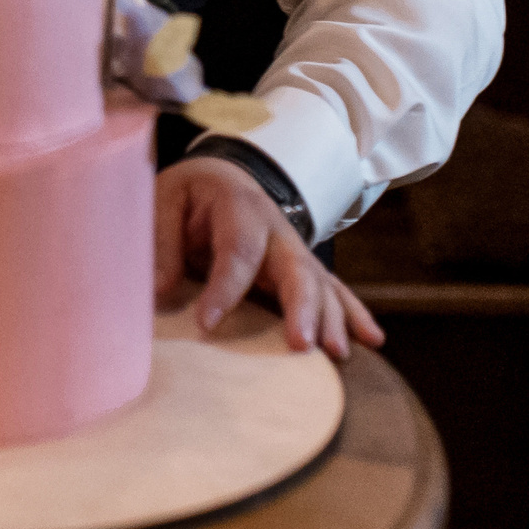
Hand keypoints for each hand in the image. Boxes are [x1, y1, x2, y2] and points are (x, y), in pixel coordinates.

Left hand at [154, 158, 384, 358]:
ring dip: (330, 318)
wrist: (222, 174)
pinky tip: (371, 340)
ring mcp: (295, 248)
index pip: (237, 250)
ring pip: (320, 283)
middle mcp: (277, 226)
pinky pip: (334, 290)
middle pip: (296, 267)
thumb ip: (162, 243)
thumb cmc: (191, 191)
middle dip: (302, 307)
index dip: (224, 288)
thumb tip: (158, 293)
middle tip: (300, 344)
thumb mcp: (166, 199)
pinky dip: (353, 314)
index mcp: (239, 204)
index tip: (206, 324)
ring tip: (335, 353)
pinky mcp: (303, 266)